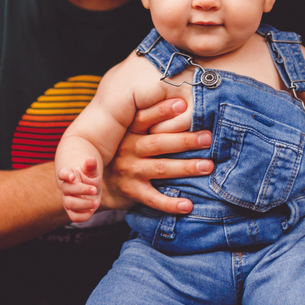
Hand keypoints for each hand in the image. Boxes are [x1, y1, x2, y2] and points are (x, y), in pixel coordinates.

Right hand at [57, 156, 101, 222]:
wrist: (90, 190)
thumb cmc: (89, 178)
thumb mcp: (92, 171)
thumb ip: (91, 166)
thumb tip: (91, 159)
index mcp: (68, 175)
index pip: (62, 173)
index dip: (65, 175)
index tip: (72, 176)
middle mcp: (65, 188)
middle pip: (67, 190)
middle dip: (82, 190)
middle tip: (95, 189)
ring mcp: (67, 200)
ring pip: (70, 204)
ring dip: (84, 204)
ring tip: (96, 202)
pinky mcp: (72, 211)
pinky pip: (74, 217)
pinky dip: (83, 215)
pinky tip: (92, 210)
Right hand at [101, 97, 213, 214]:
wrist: (96, 180)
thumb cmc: (124, 150)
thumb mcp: (128, 132)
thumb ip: (149, 120)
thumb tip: (182, 100)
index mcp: (128, 131)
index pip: (144, 118)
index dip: (162, 111)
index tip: (182, 104)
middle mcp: (127, 150)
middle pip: (159, 143)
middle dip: (185, 140)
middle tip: (207, 138)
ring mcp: (129, 172)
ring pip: (160, 169)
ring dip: (185, 167)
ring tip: (208, 166)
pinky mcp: (132, 192)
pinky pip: (152, 199)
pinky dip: (170, 203)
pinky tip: (188, 205)